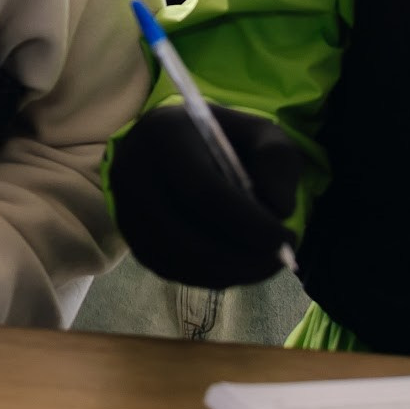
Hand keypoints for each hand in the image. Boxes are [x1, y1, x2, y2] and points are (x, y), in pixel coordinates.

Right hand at [109, 103, 301, 288]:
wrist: (179, 144)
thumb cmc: (224, 139)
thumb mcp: (261, 133)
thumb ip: (277, 161)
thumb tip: (277, 209)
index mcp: (164, 132)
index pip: (202, 191)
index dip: (248, 223)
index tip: (285, 238)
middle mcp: (131, 170)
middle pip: (183, 235)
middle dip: (239, 257)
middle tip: (279, 260)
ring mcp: (124, 207)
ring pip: (175, 259)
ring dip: (226, 272)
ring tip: (262, 264)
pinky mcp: (129, 236)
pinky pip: (168, 269)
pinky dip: (208, 276)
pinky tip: (235, 264)